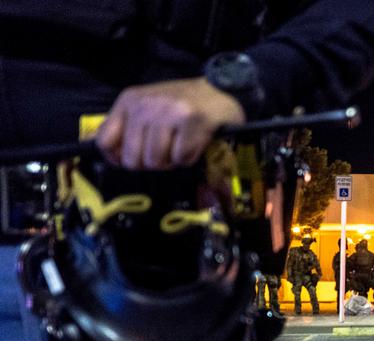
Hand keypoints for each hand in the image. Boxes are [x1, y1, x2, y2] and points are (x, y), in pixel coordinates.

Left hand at [97, 78, 245, 170]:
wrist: (220, 92)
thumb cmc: (181, 106)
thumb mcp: (146, 110)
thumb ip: (124, 128)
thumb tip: (100, 152)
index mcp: (129, 101)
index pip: (105, 141)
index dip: (118, 158)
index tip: (134, 157)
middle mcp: (145, 105)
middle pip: (133, 159)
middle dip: (151, 162)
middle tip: (166, 150)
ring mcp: (168, 112)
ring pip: (157, 161)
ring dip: (171, 161)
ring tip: (180, 145)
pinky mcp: (191, 121)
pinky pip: (181, 158)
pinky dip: (189, 157)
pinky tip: (194, 142)